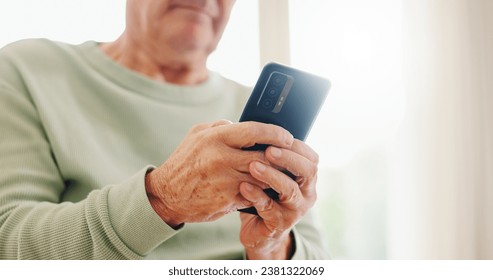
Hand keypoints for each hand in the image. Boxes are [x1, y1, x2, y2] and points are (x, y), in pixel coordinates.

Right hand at [145, 120, 293, 227]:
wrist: (167, 195)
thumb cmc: (185, 162)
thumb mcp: (197, 135)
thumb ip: (220, 126)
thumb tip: (242, 123)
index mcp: (215, 138)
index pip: (254, 131)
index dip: (275, 133)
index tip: (288, 136)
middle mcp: (221, 158)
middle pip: (264, 155)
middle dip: (281, 157)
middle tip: (291, 156)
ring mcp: (226, 180)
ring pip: (263, 176)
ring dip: (275, 175)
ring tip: (284, 172)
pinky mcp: (228, 199)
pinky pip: (254, 193)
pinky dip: (263, 190)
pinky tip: (269, 188)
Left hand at [239, 140, 318, 258]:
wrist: (259, 230)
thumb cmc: (265, 194)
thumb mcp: (272, 174)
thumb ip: (271, 156)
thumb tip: (257, 126)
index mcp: (306, 178)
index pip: (310, 157)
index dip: (296, 146)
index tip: (277, 135)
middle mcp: (306, 193)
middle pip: (308, 171)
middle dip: (288, 158)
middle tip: (269, 149)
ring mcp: (295, 210)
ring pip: (289, 190)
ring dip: (271, 175)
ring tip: (253, 166)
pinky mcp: (279, 224)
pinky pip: (269, 208)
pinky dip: (256, 195)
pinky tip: (243, 186)